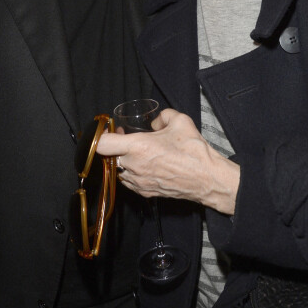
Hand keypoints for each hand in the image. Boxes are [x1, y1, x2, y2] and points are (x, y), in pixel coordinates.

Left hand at [97, 108, 239, 213]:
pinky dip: (132, 173)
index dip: (99, 137)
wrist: (207, 178)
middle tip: (126, 138)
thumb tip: (155, 122)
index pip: (102, 145)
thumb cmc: (194, 151)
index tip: (105, 132)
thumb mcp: (180, 120)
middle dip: (114, 147)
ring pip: (118, 170)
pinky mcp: (145, 192)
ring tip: (137, 152)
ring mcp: (138, 181)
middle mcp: (134, 166)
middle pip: (109, 157)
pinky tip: (146, 165)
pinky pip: (129, 181)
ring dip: (123, 161)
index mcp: (138, 147)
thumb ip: (163, 116)